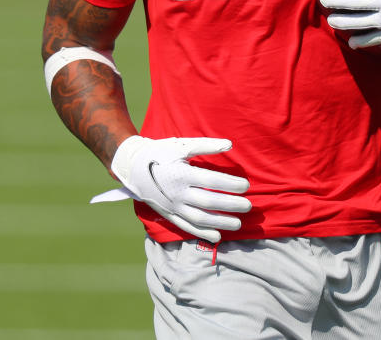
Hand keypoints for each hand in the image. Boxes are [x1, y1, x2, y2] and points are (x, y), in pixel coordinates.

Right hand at [109, 135, 250, 242]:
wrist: (132, 167)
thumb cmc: (160, 153)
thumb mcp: (182, 145)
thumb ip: (206, 145)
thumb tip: (229, 144)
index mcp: (182, 174)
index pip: (211, 181)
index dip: (230, 184)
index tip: (246, 186)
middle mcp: (177, 193)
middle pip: (209, 202)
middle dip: (230, 205)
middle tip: (248, 206)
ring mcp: (172, 206)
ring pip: (199, 218)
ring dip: (220, 222)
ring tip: (238, 224)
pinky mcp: (168, 214)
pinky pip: (186, 227)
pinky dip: (202, 233)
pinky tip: (217, 236)